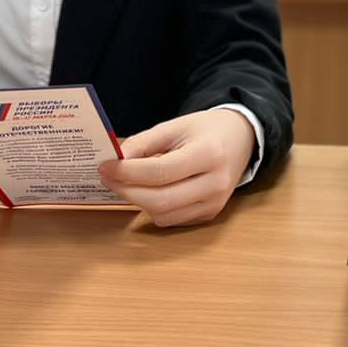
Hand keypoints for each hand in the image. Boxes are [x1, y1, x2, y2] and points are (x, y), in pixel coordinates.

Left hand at [98, 109, 255, 227]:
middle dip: (127, 191)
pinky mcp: (210, 214)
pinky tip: (149, 191)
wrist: (241, 139)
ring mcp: (215, 203)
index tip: (106, 167)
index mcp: (209, 154)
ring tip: (127, 183)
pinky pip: (172, 220)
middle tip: (107, 178)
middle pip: (160, 200)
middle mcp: (215, 183)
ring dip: (138, 202)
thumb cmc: (206, 130)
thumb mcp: (175, 126)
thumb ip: (144, 143)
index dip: (128, 172)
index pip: (160, 172)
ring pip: (164, 215)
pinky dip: (154, 209)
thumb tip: (115, 161)